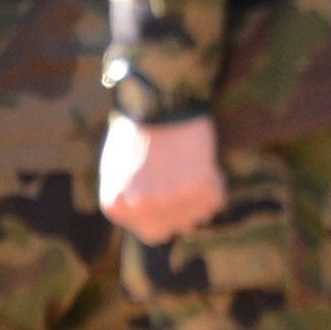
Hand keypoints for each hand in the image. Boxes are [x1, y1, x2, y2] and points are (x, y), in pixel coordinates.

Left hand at [99, 113, 224, 244]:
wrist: (158, 96)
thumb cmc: (136, 129)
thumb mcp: (115, 169)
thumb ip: (128, 202)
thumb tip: (146, 220)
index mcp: (117, 205)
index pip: (152, 233)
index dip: (163, 213)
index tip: (166, 190)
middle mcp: (141, 207)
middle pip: (176, 227)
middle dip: (181, 209)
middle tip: (182, 180)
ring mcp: (170, 199)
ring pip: (198, 216)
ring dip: (198, 196)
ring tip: (189, 165)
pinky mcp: (199, 187)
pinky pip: (216, 199)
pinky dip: (215, 183)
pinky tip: (203, 162)